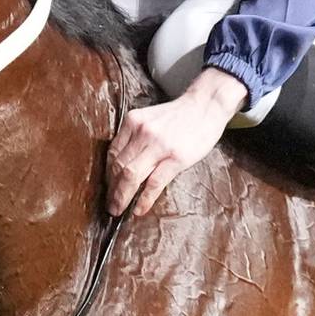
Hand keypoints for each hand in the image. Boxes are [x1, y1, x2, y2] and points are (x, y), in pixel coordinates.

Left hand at [106, 68, 248, 216]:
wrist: (206, 105)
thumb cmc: (179, 116)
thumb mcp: (150, 119)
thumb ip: (135, 137)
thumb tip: (122, 164)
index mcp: (133, 121)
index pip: (113, 153)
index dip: (107, 174)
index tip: (107, 187)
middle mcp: (142, 132)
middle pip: (118, 166)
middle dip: (111, 189)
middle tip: (110, 205)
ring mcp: (159, 145)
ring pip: (131, 176)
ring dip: (121, 197)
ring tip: (118, 210)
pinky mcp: (176, 158)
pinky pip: (153, 183)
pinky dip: (144, 199)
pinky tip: (138, 209)